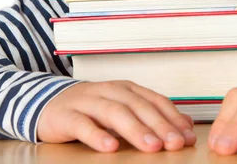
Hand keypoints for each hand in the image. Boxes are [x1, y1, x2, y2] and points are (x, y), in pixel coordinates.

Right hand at [37, 80, 195, 151]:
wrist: (48, 103)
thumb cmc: (92, 109)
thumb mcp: (124, 108)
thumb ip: (152, 115)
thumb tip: (187, 126)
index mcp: (127, 89)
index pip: (155, 101)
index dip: (173, 118)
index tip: (188, 137)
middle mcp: (109, 91)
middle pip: (138, 106)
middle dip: (159, 126)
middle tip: (175, 144)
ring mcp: (87, 101)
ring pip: (114, 113)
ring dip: (135, 130)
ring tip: (151, 147)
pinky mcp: (66, 116)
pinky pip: (82, 125)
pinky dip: (97, 135)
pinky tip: (110, 147)